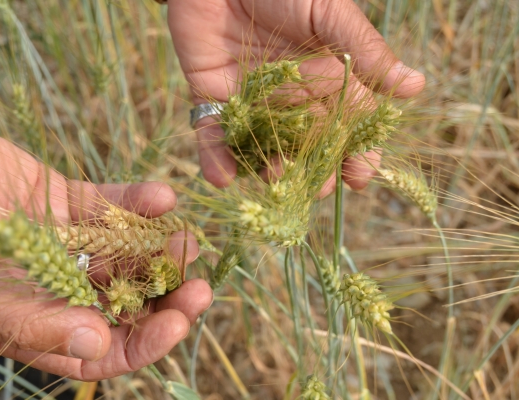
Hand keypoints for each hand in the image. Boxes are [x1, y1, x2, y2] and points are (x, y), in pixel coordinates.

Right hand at [0, 90, 211, 378]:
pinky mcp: (67, 201)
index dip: (146, 341)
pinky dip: (138, 203)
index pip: (105, 349)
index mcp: (39, 324)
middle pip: (127, 302)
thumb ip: (38, 324)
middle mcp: (59, 288)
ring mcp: (67, 244)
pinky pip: (111, 206)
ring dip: (160, 249)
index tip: (178, 321)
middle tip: (200, 284)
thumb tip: (99, 347)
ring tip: (189, 240)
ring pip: (127, 254)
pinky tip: (162, 197)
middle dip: (166, 296)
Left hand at [167, 0, 424, 190]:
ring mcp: (250, 102)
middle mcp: (289, 98)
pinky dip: (216, 158)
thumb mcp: (330, 14)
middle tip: (317, 189)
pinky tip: (224, 178)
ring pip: (262, 147)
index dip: (355, 153)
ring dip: (267, 170)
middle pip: (305, 147)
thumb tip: (415, 86)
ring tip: (276, 182)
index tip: (360, 177)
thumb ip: (364, 51)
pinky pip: (214, 135)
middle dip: (312, 172)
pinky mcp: (212, 100)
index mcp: (324, 80)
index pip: (346, 126)